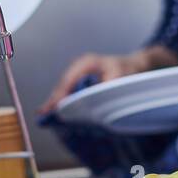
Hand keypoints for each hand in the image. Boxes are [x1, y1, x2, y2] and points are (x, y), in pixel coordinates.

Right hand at [38, 49, 152, 113]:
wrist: (135, 66)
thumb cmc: (129, 71)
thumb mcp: (121, 77)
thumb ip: (107, 87)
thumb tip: (93, 98)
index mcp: (87, 63)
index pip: (68, 79)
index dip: (60, 94)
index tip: (54, 107)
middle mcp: (79, 66)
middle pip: (62, 84)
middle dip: (53, 99)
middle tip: (43, 115)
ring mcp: (78, 72)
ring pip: (64, 88)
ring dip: (56, 102)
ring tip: (44, 115)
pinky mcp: (80, 80)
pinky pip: (68, 91)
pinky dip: (63, 101)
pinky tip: (56, 111)